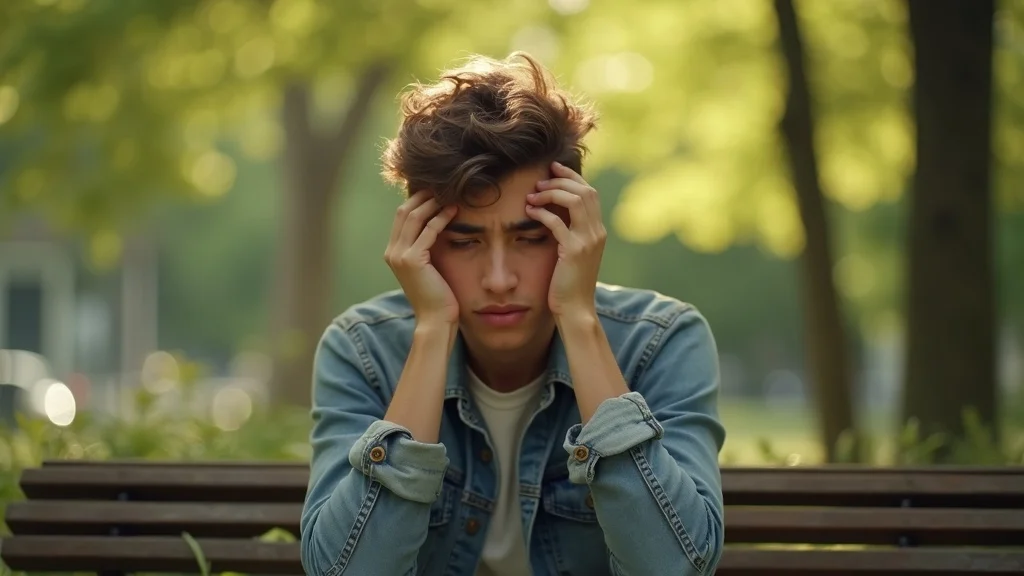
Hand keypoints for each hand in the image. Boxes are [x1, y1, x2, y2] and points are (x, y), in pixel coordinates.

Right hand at [384, 191, 459, 326]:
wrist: (434, 320)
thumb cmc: (437, 295)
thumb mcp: (428, 267)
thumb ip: (426, 248)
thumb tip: (438, 226)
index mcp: (392, 252)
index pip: (401, 216)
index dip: (416, 200)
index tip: (436, 191)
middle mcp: (392, 252)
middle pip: (405, 211)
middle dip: (423, 196)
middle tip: (444, 187)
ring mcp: (399, 255)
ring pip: (414, 217)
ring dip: (433, 203)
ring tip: (450, 194)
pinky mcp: (412, 260)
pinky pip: (428, 231)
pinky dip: (441, 218)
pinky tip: (454, 211)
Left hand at [525, 161, 606, 319]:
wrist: (576, 309)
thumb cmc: (568, 283)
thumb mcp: (573, 253)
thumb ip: (569, 232)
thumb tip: (554, 212)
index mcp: (598, 230)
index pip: (590, 192)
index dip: (571, 177)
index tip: (552, 168)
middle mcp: (597, 232)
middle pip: (585, 191)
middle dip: (561, 180)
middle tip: (539, 180)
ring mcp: (588, 241)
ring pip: (575, 200)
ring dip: (551, 192)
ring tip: (533, 195)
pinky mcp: (574, 251)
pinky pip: (558, 222)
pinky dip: (542, 213)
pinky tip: (529, 212)